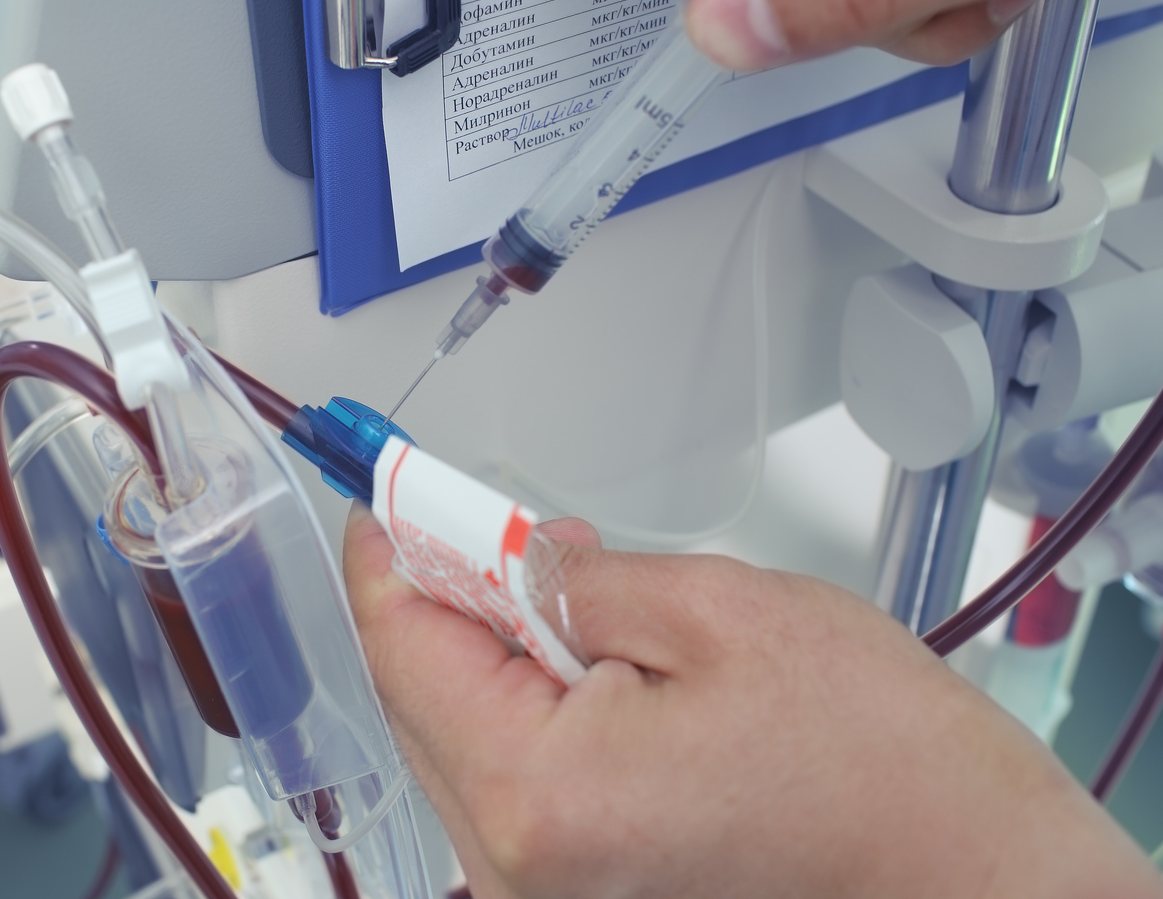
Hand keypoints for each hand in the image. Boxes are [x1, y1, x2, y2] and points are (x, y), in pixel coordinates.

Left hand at [343, 503, 1162, 898]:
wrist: (961, 864)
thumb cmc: (875, 760)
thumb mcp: (715, 608)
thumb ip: (577, 575)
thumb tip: (505, 552)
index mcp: (538, 791)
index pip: (403, 644)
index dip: (392, 547)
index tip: (387, 489)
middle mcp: (519, 862)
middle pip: (416, 695)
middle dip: (438, 594)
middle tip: (472, 519)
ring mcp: (545, 886)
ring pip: (457, 735)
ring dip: (483, 649)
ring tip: (552, 587)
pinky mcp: (577, 885)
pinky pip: (507, 778)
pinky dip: (520, 706)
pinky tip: (577, 660)